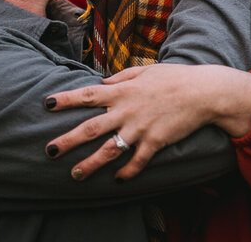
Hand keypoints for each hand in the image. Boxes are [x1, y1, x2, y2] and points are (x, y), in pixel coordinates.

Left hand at [44, 63, 250, 181]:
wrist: (203, 92)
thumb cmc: (175, 77)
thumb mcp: (146, 70)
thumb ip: (122, 76)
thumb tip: (101, 83)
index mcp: (123, 91)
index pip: (87, 95)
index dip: (66, 99)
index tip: (47, 103)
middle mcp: (126, 110)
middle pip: (90, 128)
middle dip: (68, 141)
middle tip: (50, 150)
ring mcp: (140, 128)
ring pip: (108, 151)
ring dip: (90, 164)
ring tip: (75, 174)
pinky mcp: (155, 142)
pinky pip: (136, 162)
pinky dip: (126, 172)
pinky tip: (117, 180)